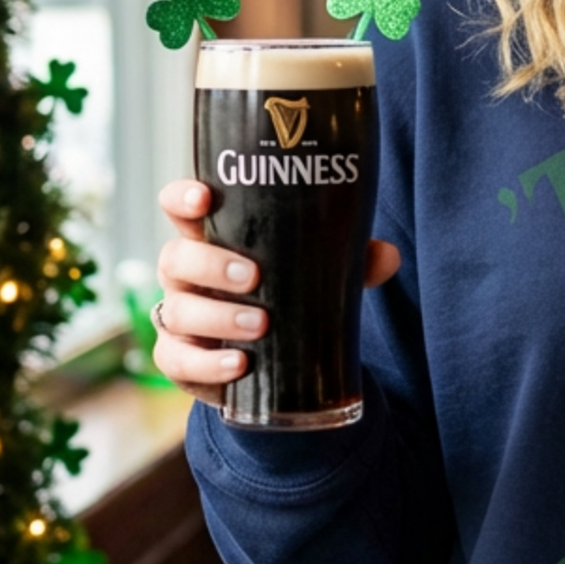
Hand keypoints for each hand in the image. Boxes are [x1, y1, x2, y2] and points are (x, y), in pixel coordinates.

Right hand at [152, 179, 400, 405]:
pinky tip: (240, 365)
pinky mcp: (181, 360)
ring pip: (178, 311)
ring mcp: (180, 317)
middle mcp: (187, 275)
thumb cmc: (287, 292)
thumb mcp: (316, 271)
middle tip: (253, 277)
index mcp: (213, 239)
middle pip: (176, 258)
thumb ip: (349, 260)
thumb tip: (388, 256)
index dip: (182, 198)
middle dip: (211, 265)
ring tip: (259, 324)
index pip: (181, 207)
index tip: (203, 199)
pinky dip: (207, 364)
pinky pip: (177, 361)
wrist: (274, 356)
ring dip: (217, 317)